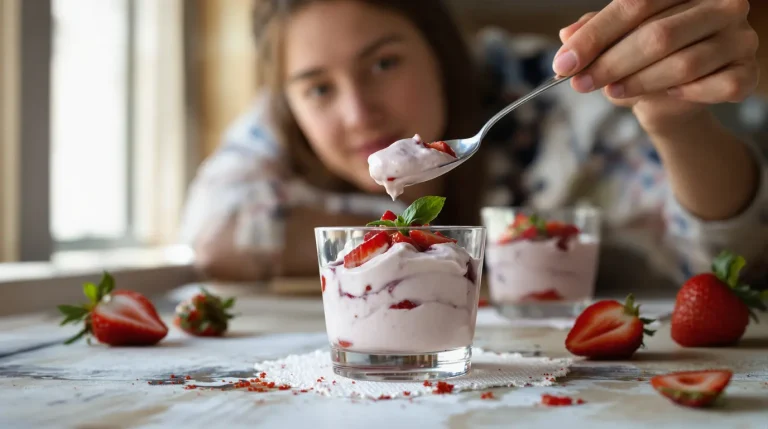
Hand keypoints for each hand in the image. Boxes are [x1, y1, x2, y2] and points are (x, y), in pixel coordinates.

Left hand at [554, 0, 759, 130]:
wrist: (671, 98)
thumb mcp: (614, 43)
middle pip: (658, 34)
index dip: (595, 35)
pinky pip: (717, 86)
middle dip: (612, 63)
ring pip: (684, 63)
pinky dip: (687, 94)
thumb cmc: (642, 60)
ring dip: (640, 82)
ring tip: (611, 91)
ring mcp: (739, 37)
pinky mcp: (748, 71)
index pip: (634, 4)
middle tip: (580, 83)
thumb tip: (567, 36)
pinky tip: (667, 95)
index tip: (564, 62)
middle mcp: (719, 4)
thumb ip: (594, 35)